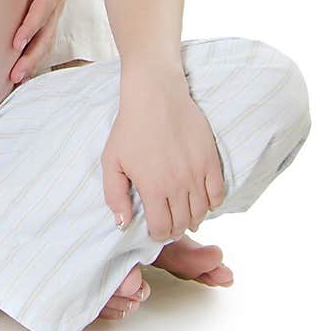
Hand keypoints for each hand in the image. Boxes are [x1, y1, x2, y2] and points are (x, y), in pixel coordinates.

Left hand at [9, 0, 84, 82]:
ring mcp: (56, 10)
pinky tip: (22, 68)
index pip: (42, 10)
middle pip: (47, 35)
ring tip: (16, 80)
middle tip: (14, 76)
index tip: (15, 42)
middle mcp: (58, 2)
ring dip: (33, 61)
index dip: (30, 26)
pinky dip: (35, 54)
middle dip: (31, 57)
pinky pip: (44, 37)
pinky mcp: (51, 13)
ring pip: (47, 41)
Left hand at [101, 70, 225, 239]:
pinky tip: (201, 199)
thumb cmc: (130, 127)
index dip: (157, 234)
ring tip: (184, 214)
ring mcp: (197, 173)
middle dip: (174, 228)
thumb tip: (123, 224)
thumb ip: (115, 195)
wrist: (156, 95)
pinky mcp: (211, 161)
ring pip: (202, 213)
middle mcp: (178, 185)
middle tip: (168, 222)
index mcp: (153, 187)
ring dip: (193, 218)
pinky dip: (211, 203)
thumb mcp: (112, 161)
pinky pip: (218, 194)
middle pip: (183, 223)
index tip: (154, 229)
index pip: (162, 229)